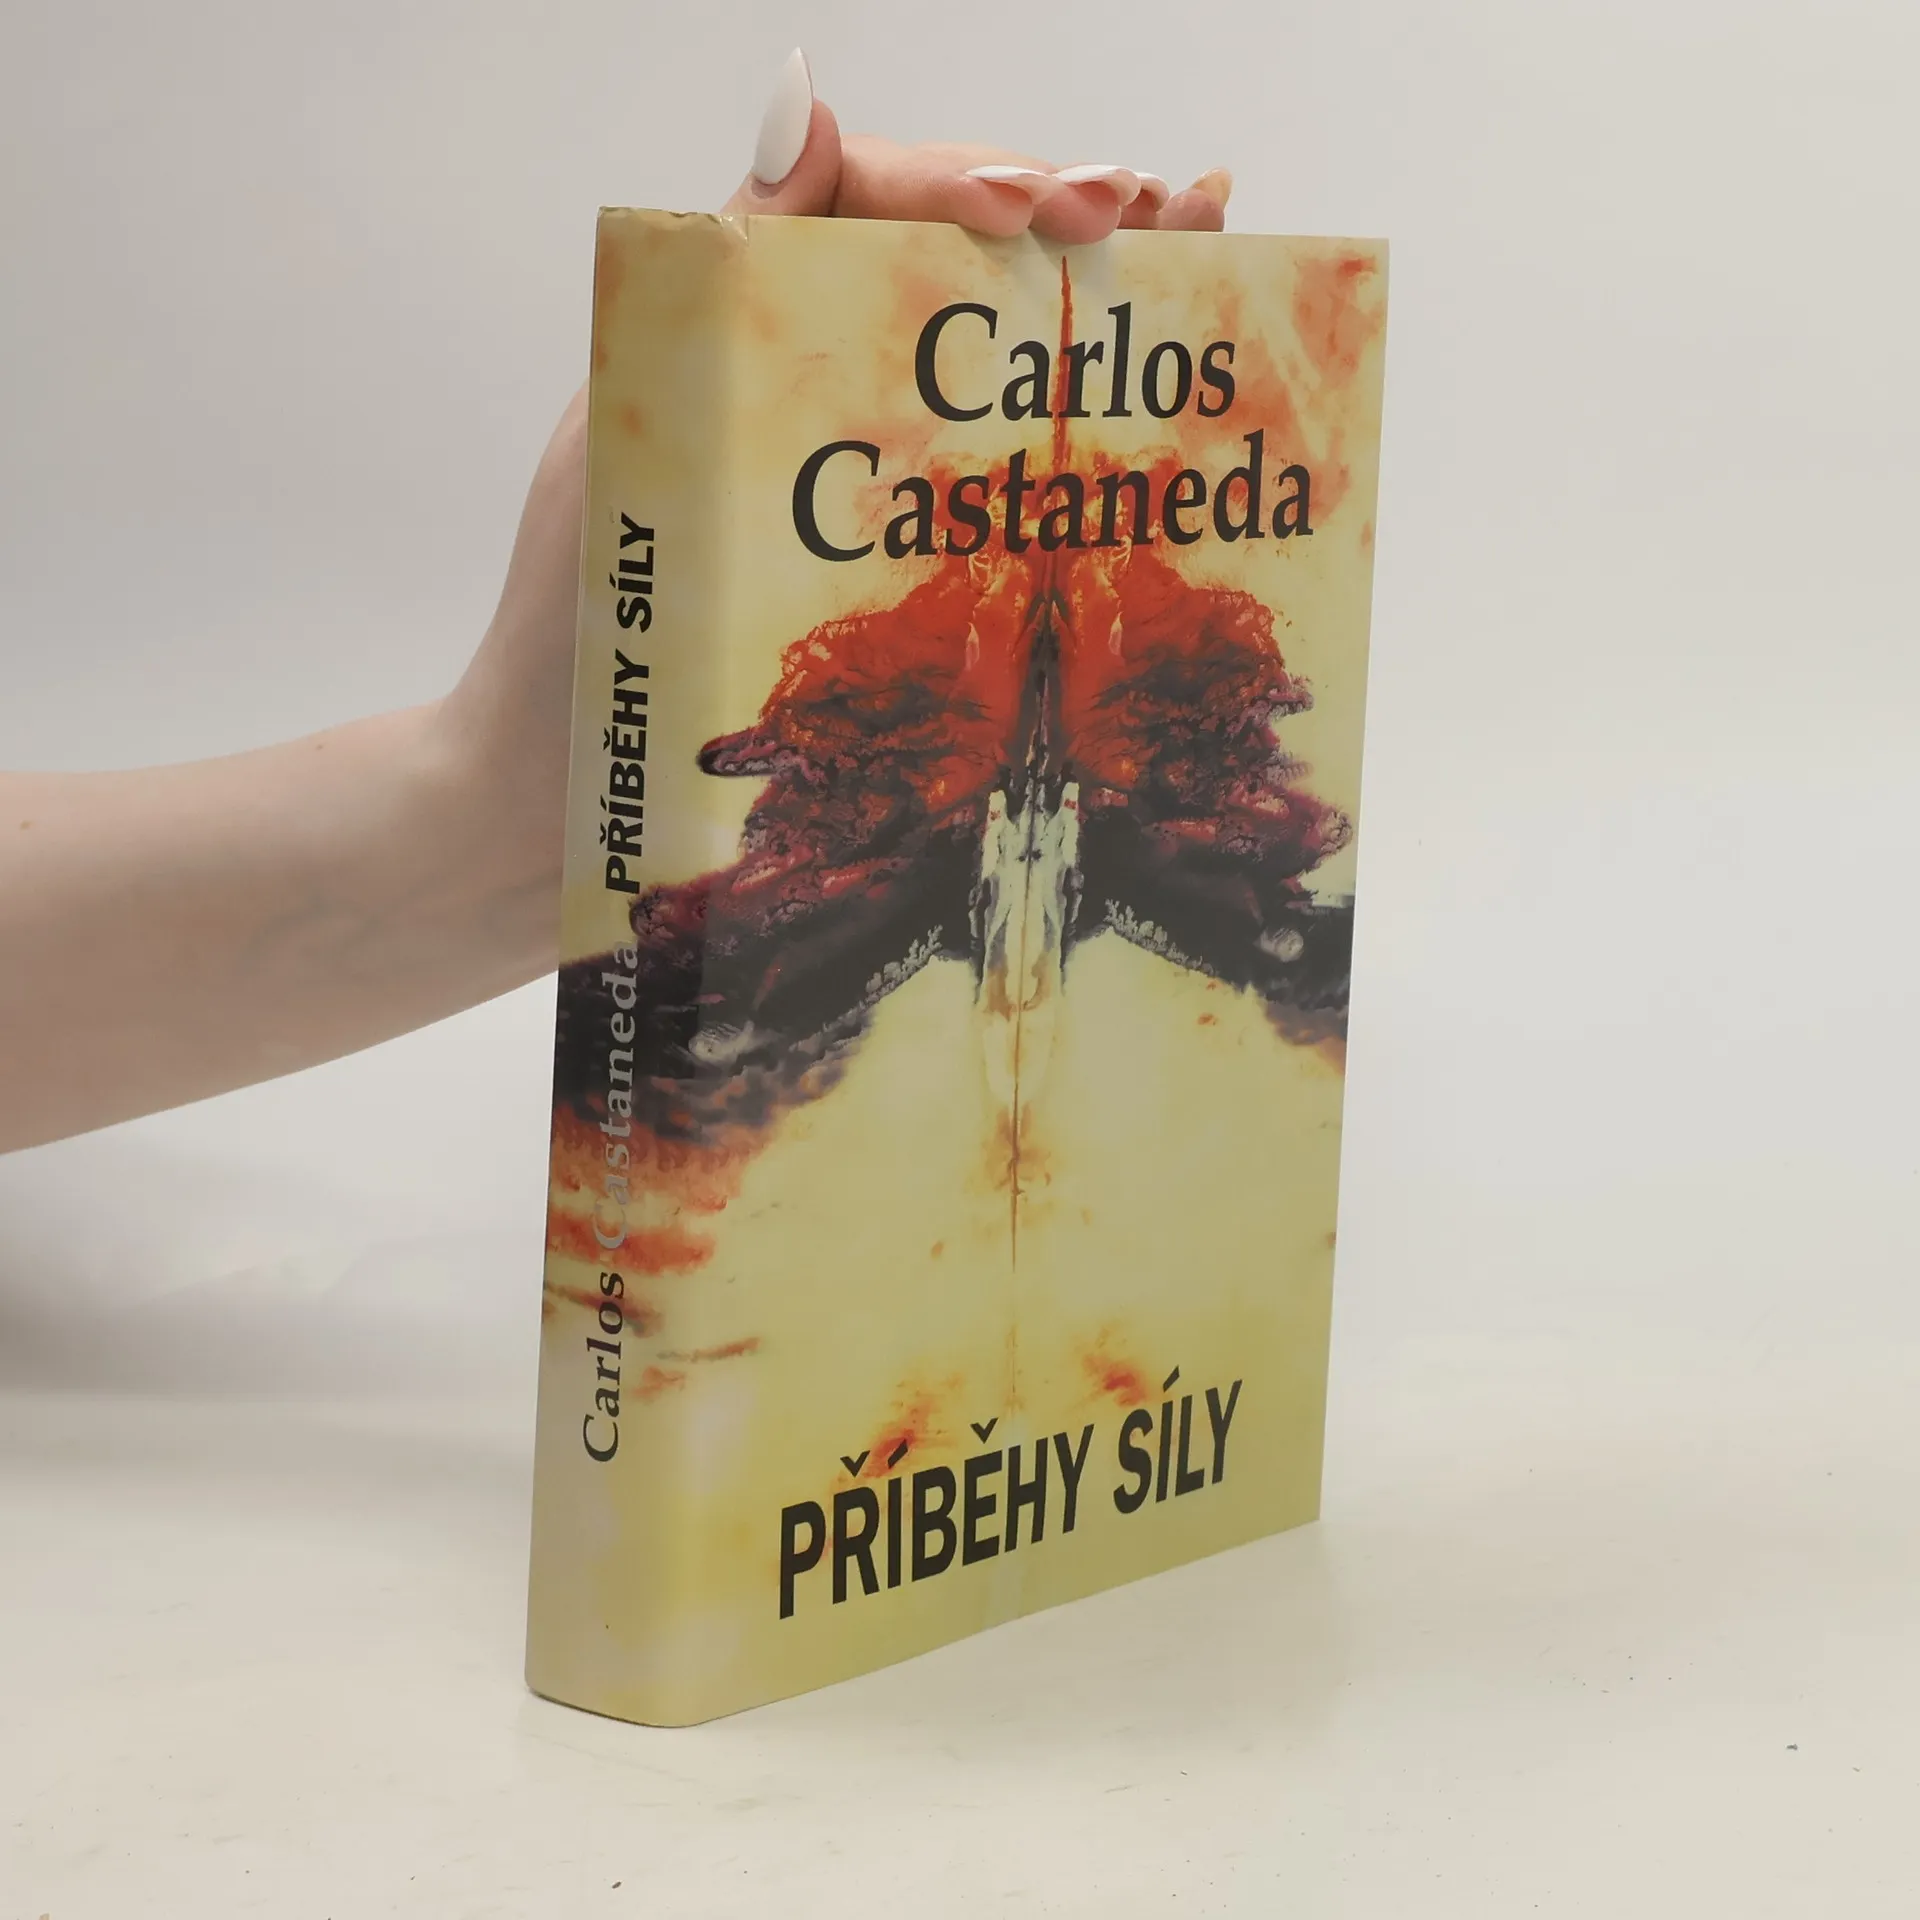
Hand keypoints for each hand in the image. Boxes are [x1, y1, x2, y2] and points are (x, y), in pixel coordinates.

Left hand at [441, 51, 1233, 964]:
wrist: (558, 798)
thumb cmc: (573, 621)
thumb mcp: (635, 423)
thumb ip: (720, 265)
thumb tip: (809, 96)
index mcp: (741, 320)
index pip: (875, 198)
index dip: (973, 186)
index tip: (1045, 217)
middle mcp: (810, 385)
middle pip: (959, 266)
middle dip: (1069, 224)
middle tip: (1166, 212)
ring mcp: (860, 480)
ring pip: (994, 363)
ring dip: (1095, 302)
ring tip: (1196, 244)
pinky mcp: (890, 573)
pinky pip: (993, 483)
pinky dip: (1077, 431)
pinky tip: (1156, 385)